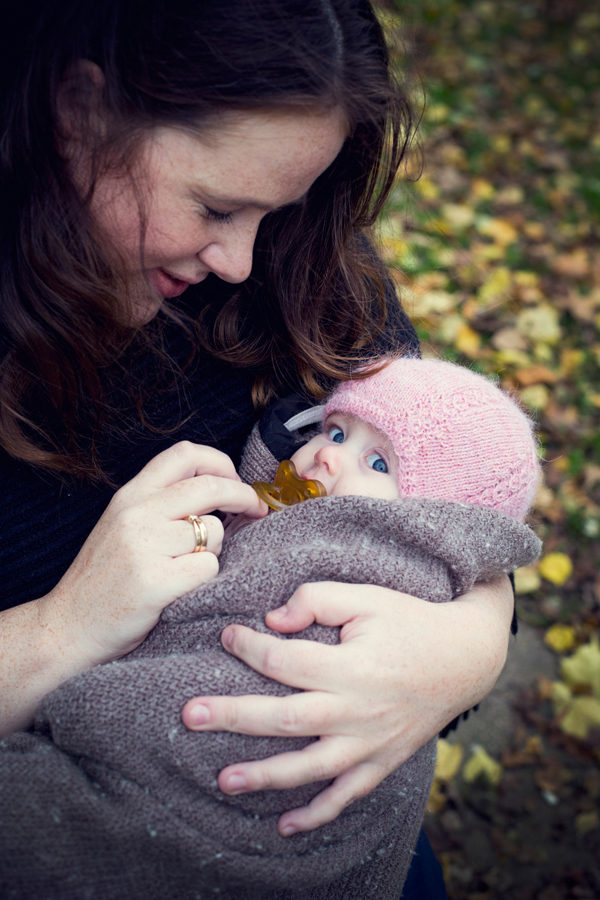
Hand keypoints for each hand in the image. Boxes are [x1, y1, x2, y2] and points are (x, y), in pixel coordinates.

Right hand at [39, 441, 266, 665]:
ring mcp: (144, 547)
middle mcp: (137, 514)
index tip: (235, 481)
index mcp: (130, 495)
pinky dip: (206, 580)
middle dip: (244, 497)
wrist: (69, 627)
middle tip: (256, 511)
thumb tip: (220, 488)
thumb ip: (161, 504)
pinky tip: (183, 589)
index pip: (185, 454)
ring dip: (216, 550)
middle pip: (210, 486)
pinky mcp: (155, 582)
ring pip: (216, 531)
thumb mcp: (123, 525)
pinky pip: (209, 567)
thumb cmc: (104, 579)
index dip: (220, 463)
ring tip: (190, 567)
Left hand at [182, 576, 512, 834]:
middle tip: (190, 716)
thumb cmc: (411, 621)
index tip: (227, 636)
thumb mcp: (368, 596)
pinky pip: (348, 795)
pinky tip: (284, 825)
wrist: (467, 658)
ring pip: (311, 767)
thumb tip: (274, 620)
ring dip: (266, 776)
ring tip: (224, 781)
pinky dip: (317, 814)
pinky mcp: (383, 762)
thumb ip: (317, 599)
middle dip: (235, 718)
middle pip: (287, 719)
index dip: (249, 647)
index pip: (285, 661)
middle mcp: (359, 710)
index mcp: (352, 666)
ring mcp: (372, 743)